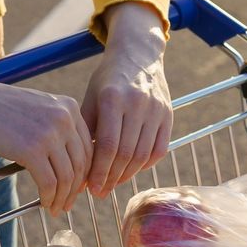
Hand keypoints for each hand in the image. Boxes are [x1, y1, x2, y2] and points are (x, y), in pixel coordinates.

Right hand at [0, 61, 91, 215]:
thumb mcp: (38, 108)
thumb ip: (56, 126)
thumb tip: (67, 160)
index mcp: (69, 106)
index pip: (88, 146)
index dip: (85, 171)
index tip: (77, 186)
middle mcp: (65, 118)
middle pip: (81, 163)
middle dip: (76, 188)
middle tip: (67, 203)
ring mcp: (50, 134)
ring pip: (67, 176)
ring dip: (62, 197)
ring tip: (55, 207)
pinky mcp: (32, 150)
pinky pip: (49, 182)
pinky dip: (49, 197)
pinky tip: (44, 203)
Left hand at [81, 2, 170, 196]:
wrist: (138, 54)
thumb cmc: (108, 80)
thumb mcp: (90, 99)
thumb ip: (86, 132)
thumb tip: (78, 171)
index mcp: (113, 98)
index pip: (108, 145)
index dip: (99, 171)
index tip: (92, 188)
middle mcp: (137, 103)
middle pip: (126, 154)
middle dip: (112, 178)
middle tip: (101, 192)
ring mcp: (156, 109)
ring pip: (143, 155)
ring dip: (127, 175)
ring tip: (114, 183)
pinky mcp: (169, 114)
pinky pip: (159, 149)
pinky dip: (146, 165)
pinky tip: (132, 170)